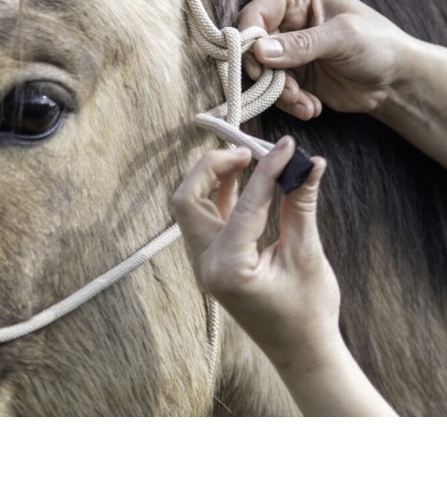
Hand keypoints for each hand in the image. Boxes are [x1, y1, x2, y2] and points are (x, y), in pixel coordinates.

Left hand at [172, 137, 339, 370]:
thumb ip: (301, 204)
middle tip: (248, 152)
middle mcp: (206, 266)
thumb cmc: (308, 311)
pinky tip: (243, 182)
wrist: (302, 352)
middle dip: (212, 168)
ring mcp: (204, 266)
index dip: (268, 169)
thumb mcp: (307, 255)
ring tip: (247, 160)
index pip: (244, 204)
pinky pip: (205, 220)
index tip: (286, 146)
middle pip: (188, 200)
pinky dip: (219, 197)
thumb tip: (309, 162)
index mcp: (229, 269)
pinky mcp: (212, 264)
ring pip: (190, 208)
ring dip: (212, 180)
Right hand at [238, 0, 416, 119]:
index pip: (256, 12)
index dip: (249, 40)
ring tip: (306, 103)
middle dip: (267, 74)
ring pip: (260, 73)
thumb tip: (259, 51)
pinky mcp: (289, 74)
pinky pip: (273, 91)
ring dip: (280, 94)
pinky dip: (289, 103)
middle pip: (251, 46)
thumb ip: (302, 44)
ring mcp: (285, 49)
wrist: (394, 81)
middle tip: (288, 92)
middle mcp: (285, 18)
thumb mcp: (343, 38)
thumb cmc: (378, 44)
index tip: (257, 66)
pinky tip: (312, 108)